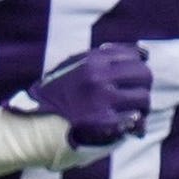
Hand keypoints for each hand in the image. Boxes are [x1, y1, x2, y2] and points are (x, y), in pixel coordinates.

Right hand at [4, 42, 152, 146]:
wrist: (34, 124)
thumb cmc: (56, 95)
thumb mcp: (74, 66)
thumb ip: (104, 57)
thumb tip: (142, 51)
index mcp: (92, 60)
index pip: (135, 56)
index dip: (139, 68)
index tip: (133, 79)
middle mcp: (99, 77)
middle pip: (144, 75)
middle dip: (143, 86)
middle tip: (135, 97)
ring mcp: (102, 100)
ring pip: (143, 99)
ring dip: (141, 107)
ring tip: (132, 113)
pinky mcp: (104, 123)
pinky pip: (135, 120)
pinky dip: (136, 124)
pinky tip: (130, 127)